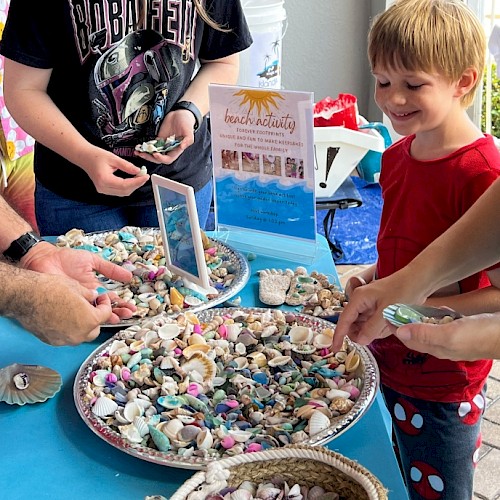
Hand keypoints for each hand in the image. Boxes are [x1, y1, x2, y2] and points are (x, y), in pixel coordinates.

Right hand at [15, 273, 115, 345]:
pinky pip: (67, 337)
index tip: (101, 299)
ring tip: (78, 312)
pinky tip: (64, 318)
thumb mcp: (76, 287)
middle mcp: (79, 334)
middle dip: (96, 317)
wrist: (25, 297)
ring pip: (82, 335)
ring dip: (84, 325)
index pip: (106, 315)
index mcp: (90, 320)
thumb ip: (89, 294)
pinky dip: (70, 329)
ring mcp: (65, 339)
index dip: (105, 304)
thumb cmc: (49, 290)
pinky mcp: (52, 341)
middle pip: (96, 328)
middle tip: (91, 306)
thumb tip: (93, 296)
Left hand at [21, 242, 136, 319]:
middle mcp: (88, 298)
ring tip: (117, 319)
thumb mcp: (92, 261)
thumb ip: (110, 269)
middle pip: (106, 309)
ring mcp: (78, 303)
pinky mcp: (68, 307)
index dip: (122, 303)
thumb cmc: (65, 258)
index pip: (112, 299)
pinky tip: (99, 320)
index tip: (132, 308)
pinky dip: (90, 318)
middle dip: (119, 312)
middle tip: (128, 314)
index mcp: (95, 287)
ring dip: (107, 317)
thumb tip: (129, 275)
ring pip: (95, 314)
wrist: (43, 260)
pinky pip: (81, 315)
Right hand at [80, 145, 149, 195]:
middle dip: (136, 184)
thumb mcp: (113, 158)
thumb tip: (138, 171)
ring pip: (123, 193)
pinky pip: (119, 191)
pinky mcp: (105, 190)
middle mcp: (103, 188)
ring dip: (133, 186)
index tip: (145, 176)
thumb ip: (126, 166)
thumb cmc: (96, 155)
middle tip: (144, 176)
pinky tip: (132, 180)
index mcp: (104, 180)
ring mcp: (103, 190)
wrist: (84, 157)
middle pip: (125, 191)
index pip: (125, 185)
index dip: (137, 182)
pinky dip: (127, 187)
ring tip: (139, 177)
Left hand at [134, 108, 195, 164]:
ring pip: (153, 153)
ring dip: (145, 153)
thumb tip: (182, 146)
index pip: (168, 159)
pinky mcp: (159, 139)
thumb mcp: (189, 131)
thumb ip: (188, 140)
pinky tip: (139, 146)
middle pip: (158, 158)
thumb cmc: (187, 122)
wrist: (181, 113)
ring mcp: (163, 144)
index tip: (155, 154)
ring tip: (137, 152)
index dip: (161, 158)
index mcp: (177, 149)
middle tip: (142, 154)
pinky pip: (151, 145)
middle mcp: (169, 149)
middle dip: (150, 157)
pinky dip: (145, 147)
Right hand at [332, 273, 423, 350]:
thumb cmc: (402, 292)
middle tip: (379, 333)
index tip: (334, 349)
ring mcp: (367, 305)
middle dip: (363, 333)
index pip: (344, 321)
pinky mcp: (375, 309)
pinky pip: (372, 324)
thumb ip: (372, 328)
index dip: (338, 336)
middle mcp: (360, 302)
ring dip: (373, 331)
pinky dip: (379, 328)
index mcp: (358, 299)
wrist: (418, 281)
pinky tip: (390, 323)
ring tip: (389, 324)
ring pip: (363, 326)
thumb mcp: (387, 312)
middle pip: (353, 325)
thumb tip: (359, 341)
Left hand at [396, 313, 499, 360]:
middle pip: (416, 334)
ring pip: (429, 329)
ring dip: (418, 319)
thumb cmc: (482, 336)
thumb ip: (425, 334)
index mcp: (436, 347)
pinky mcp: (464, 330)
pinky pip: (444, 324)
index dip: (395, 327)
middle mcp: (443, 344)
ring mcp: (454, 338)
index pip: (407, 339)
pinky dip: (436, 317)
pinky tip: (437, 310)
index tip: (385, 314)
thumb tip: (400, 332)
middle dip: (403, 323)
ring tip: (408, 307)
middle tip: (394, 308)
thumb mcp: (450, 334)